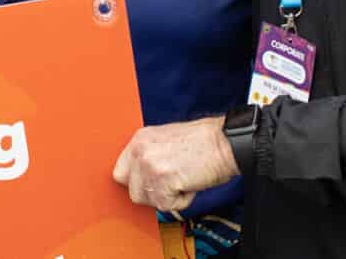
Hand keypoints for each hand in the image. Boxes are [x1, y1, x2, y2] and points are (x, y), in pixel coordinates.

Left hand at [112, 117, 237, 211]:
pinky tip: (190, 184)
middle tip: (170, 183)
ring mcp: (149, 165)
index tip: (150, 185)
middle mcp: (140, 150)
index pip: (121, 172)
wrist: (224, 142)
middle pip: (132, 190)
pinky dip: (181, 201)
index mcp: (139, 138)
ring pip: (148, 200)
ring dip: (167, 197)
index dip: (137, 183)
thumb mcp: (166, 139)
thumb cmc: (202, 142)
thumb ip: (149, 155)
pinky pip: (166, 206)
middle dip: (151, 193)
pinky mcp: (162, 181)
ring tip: (182, 180)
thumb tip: (141, 177)